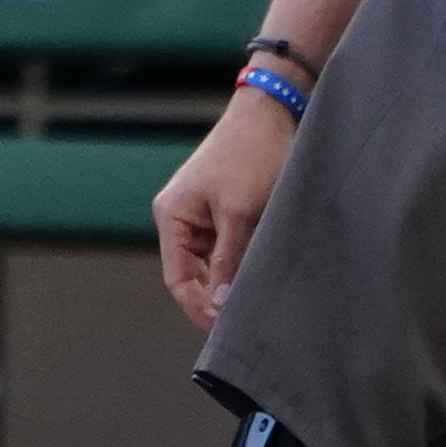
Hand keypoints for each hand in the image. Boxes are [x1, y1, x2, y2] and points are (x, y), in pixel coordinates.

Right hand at [156, 86, 300, 329]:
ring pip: (214, 265)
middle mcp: (181, 219)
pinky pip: (229, 250)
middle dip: (218, 300)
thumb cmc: (251, 154)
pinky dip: (244, 265)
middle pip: (194, 276)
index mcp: (172, 217)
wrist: (273, 111)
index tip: (228, 335)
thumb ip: (231, 262)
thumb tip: (222, 307)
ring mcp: (203, 215)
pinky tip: (264, 275)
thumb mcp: (241, 213)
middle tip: (250, 324)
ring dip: (234, 282)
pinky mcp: (225, 211)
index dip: (200, 310)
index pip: (178, 280)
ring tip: (261, 301)